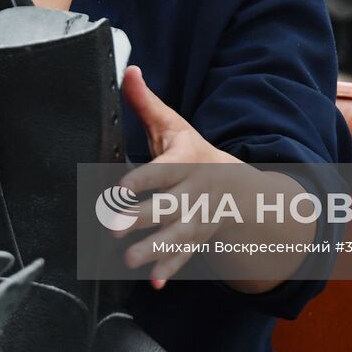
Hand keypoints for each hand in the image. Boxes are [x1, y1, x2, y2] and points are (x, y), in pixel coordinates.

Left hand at [112, 66, 240, 288]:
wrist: (238, 187)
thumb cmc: (192, 152)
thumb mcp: (173, 125)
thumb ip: (147, 102)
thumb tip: (128, 70)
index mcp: (186, 161)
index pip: (163, 170)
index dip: (141, 180)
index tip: (118, 190)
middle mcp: (195, 191)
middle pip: (168, 205)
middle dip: (142, 218)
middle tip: (113, 228)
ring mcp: (199, 217)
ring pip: (177, 235)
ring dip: (154, 249)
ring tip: (129, 261)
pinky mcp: (198, 237)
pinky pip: (186, 255)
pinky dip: (171, 269)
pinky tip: (154, 282)